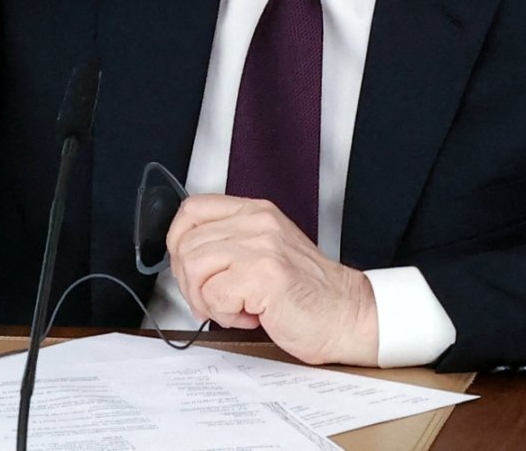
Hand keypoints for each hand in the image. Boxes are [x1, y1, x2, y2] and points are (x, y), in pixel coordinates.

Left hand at [167, 194, 378, 365]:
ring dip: (207, 300)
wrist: (348, 315)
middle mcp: (258, 223)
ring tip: (236, 307)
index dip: (177, 240)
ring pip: (194, 268)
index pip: (192, 209)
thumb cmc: (308, 293)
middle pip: (186, 244)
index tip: (186, 267)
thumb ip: (230, 243)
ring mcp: (261, 246)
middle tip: (214, 300)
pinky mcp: (264, 275)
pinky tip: (251, 315)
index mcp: (255, 212)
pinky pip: (213, 295)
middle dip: (190, 283)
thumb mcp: (266, 251)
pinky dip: (226, 315)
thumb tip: (184, 255)